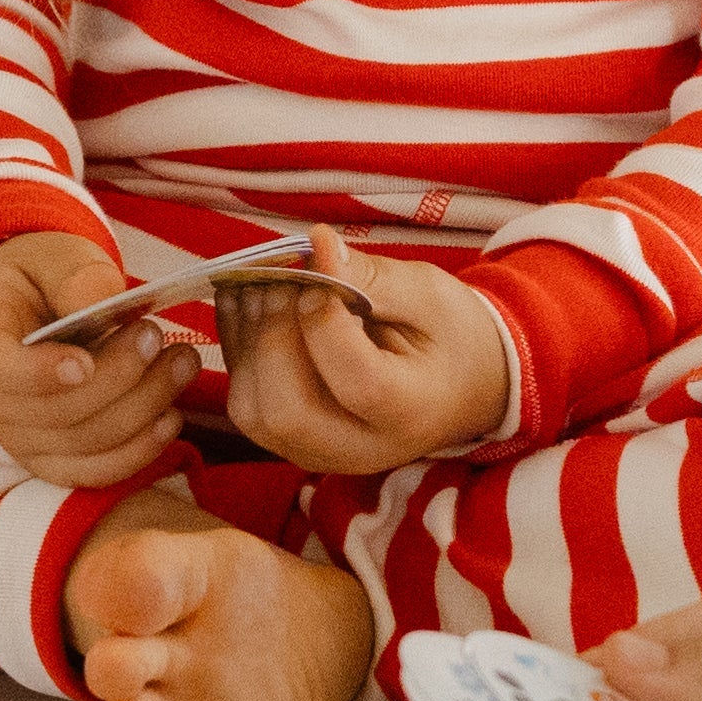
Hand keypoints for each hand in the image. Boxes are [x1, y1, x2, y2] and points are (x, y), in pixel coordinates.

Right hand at [0, 233, 188, 490]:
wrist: (30, 309)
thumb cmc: (39, 278)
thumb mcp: (50, 256)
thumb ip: (73, 274)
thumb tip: (101, 304)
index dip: (40, 374)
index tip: (84, 362)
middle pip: (57, 412)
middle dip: (118, 377)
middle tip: (157, 335)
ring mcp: (21, 441)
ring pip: (87, 442)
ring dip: (143, 406)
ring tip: (182, 362)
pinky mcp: (55, 462)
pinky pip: (98, 471)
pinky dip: (140, 450)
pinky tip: (171, 416)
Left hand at [209, 229, 512, 478]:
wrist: (464, 385)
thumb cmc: (452, 336)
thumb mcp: (429, 296)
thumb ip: (373, 278)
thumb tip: (316, 246)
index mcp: (409, 413)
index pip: (354, 379)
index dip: (324, 313)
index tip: (318, 252)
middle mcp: (359, 449)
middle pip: (288, 411)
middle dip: (273, 333)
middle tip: (283, 273)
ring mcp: (319, 454)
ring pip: (254, 412)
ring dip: (246, 338)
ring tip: (262, 280)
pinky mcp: (291, 442)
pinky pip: (245, 402)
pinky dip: (237, 346)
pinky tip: (248, 298)